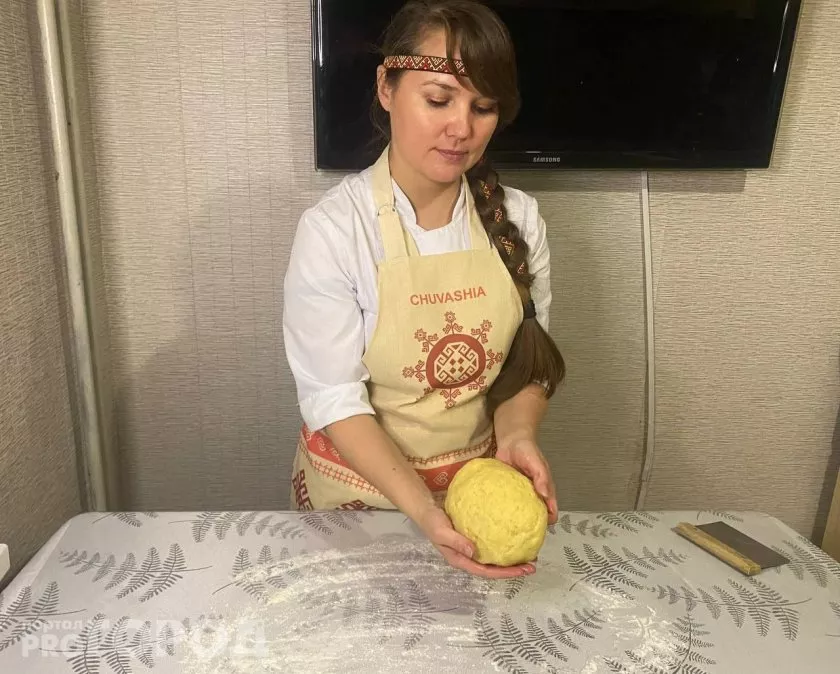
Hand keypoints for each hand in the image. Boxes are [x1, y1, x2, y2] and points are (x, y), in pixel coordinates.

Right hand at [413, 504, 535, 578]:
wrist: (426, 508)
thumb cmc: (431, 521)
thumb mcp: (440, 531)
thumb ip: (455, 541)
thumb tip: (473, 552)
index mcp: (461, 559)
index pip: (486, 571)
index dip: (504, 573)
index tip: (522, 570)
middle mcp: (468, 556)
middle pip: (494, 568)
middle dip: (513, 569)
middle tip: (532, 565)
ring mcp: (472, 548)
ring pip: (495, 557)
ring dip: (511, 558)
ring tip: (529, 555)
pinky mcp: (475, 537)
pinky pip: (493, 542)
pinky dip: (505, 542)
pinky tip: (515, 535)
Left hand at [495, 437, 558, 524]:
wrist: (511, 440)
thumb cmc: (527, 450)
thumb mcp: (536, 462)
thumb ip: (542, 477)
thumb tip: (545, 495)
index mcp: (544, 489)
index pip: (551, 510)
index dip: (548, 521)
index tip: (539, 531)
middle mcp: (533, 494)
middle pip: (535, 515)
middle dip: (531, 526)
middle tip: (521, 536)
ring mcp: (519, 494)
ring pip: (520, 512)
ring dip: (515, 520)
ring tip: (506, 532)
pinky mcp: (507, 491)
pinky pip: (505, 503)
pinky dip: (503, 510)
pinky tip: (495, 518)